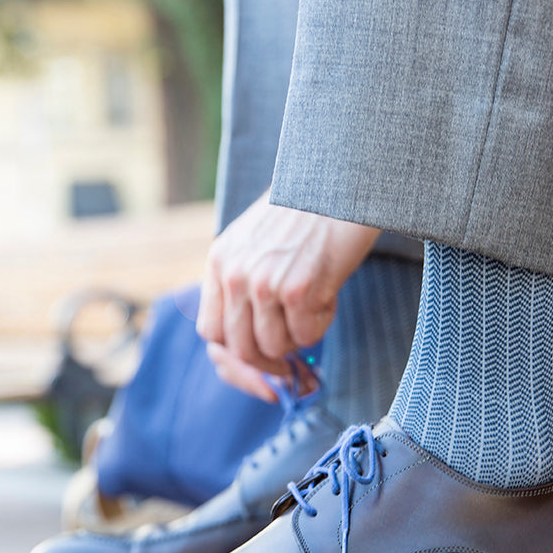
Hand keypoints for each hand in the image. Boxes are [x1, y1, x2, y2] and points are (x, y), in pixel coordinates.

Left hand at [198, 190, 378, 397]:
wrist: (341, 182)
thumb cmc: (308, 214)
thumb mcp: (257, 243)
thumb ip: (246, 288)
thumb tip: (257, 352)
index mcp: (220, 262)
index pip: (212, 333)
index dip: (234, 360)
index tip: (258, 369)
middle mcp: (234, 275)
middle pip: (240, 349)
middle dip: (268, 365)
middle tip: (293, 366)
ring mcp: (263, 284)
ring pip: (274, 348)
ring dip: (299, 339)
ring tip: (315, 305)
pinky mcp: (297, 290)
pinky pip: (307, 336)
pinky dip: (322, 323)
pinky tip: (329, 292)